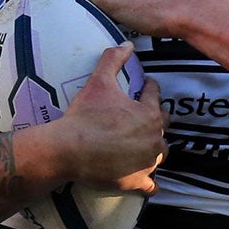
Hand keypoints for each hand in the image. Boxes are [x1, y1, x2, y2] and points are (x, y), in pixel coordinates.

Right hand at [44, 44, 167, 191]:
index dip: (148, 89)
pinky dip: (150, 182)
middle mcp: (154, 139)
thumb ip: (113, 59)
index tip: (144, 88)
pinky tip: (146, 179)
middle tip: (141, 117)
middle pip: (162, 126)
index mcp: (149, 114)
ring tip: (143, 146)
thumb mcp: (98, 81)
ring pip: (160, 154)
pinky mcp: (137, 182)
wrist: (67, 149)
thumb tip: (128, 43)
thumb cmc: (84, 115)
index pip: (155, 96)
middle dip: (154, 120)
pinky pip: (151, 185)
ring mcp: (147, 163)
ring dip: (153, 149)